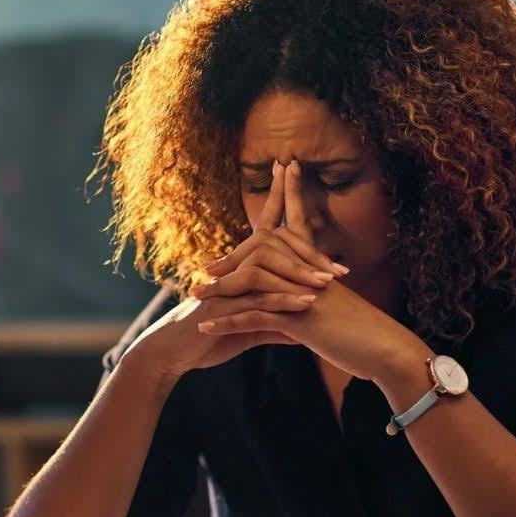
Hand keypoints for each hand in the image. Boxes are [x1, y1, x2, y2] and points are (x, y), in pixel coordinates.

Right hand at [122, 160, 344, 378]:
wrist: (174, 351)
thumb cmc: (212, 334)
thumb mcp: (253, 325)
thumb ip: (278, 316)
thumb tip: (307, 316)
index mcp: (244, 267)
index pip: (265, 224)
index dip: (277, 195)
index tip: (288, 165)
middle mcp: (235, 267)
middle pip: (273, 244)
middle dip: (308, 250)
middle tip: (341, 268)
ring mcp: (227, 284)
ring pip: (267, 268)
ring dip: (300, 276)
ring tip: (329, 287)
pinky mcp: (222, 305)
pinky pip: (258, 298)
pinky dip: (284, 301)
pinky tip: (306, 304)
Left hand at [193, 160, 425, 381]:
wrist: (386, 349)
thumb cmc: (370, 332)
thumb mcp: (343, 308)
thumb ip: (325, 297)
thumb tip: (316, 293)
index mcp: (321, 267)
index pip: (302, 222)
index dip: (293, 194)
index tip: (286, 166)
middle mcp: (309, 273)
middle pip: (264, 249)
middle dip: (232, 257)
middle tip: (204, 267)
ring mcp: (302, 293)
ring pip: (251, 282)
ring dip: (219, 292)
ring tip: (194, 299)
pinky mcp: (297, 318)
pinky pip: (253, 317)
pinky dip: (226, 323)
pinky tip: (204, 329)